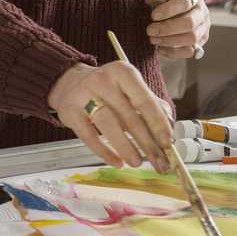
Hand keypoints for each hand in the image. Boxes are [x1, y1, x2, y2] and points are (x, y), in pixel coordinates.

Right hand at [47, 61, 173, 172]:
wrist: (67, 81)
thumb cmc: (105, 88)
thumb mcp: (128, 86)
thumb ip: (149, 102)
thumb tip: (169, 124)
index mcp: (122, 72)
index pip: (144, 101)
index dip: (158, 124)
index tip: (167, 143)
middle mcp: (102, 81)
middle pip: (129, 117)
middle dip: (147, 143)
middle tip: (160, 161)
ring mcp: (83, 95)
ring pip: (109, 126)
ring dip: (127, 148)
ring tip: (138, 162)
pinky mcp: (69, 111)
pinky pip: (89, 136)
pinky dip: (105, 152)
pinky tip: (117, 162)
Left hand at [145, 0, 209, 58]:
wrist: (180, 7)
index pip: (185, 3)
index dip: (168, 10)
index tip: (153, 16)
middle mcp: (202, 13)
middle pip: (190, 24)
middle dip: (167, 29)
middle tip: (149, 30)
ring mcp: (204, 28)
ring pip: (191, 39)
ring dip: (169, 41)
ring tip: (153, 39)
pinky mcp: (200, 42)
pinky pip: (191, 52)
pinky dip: (174, 53)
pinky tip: (159, 49)